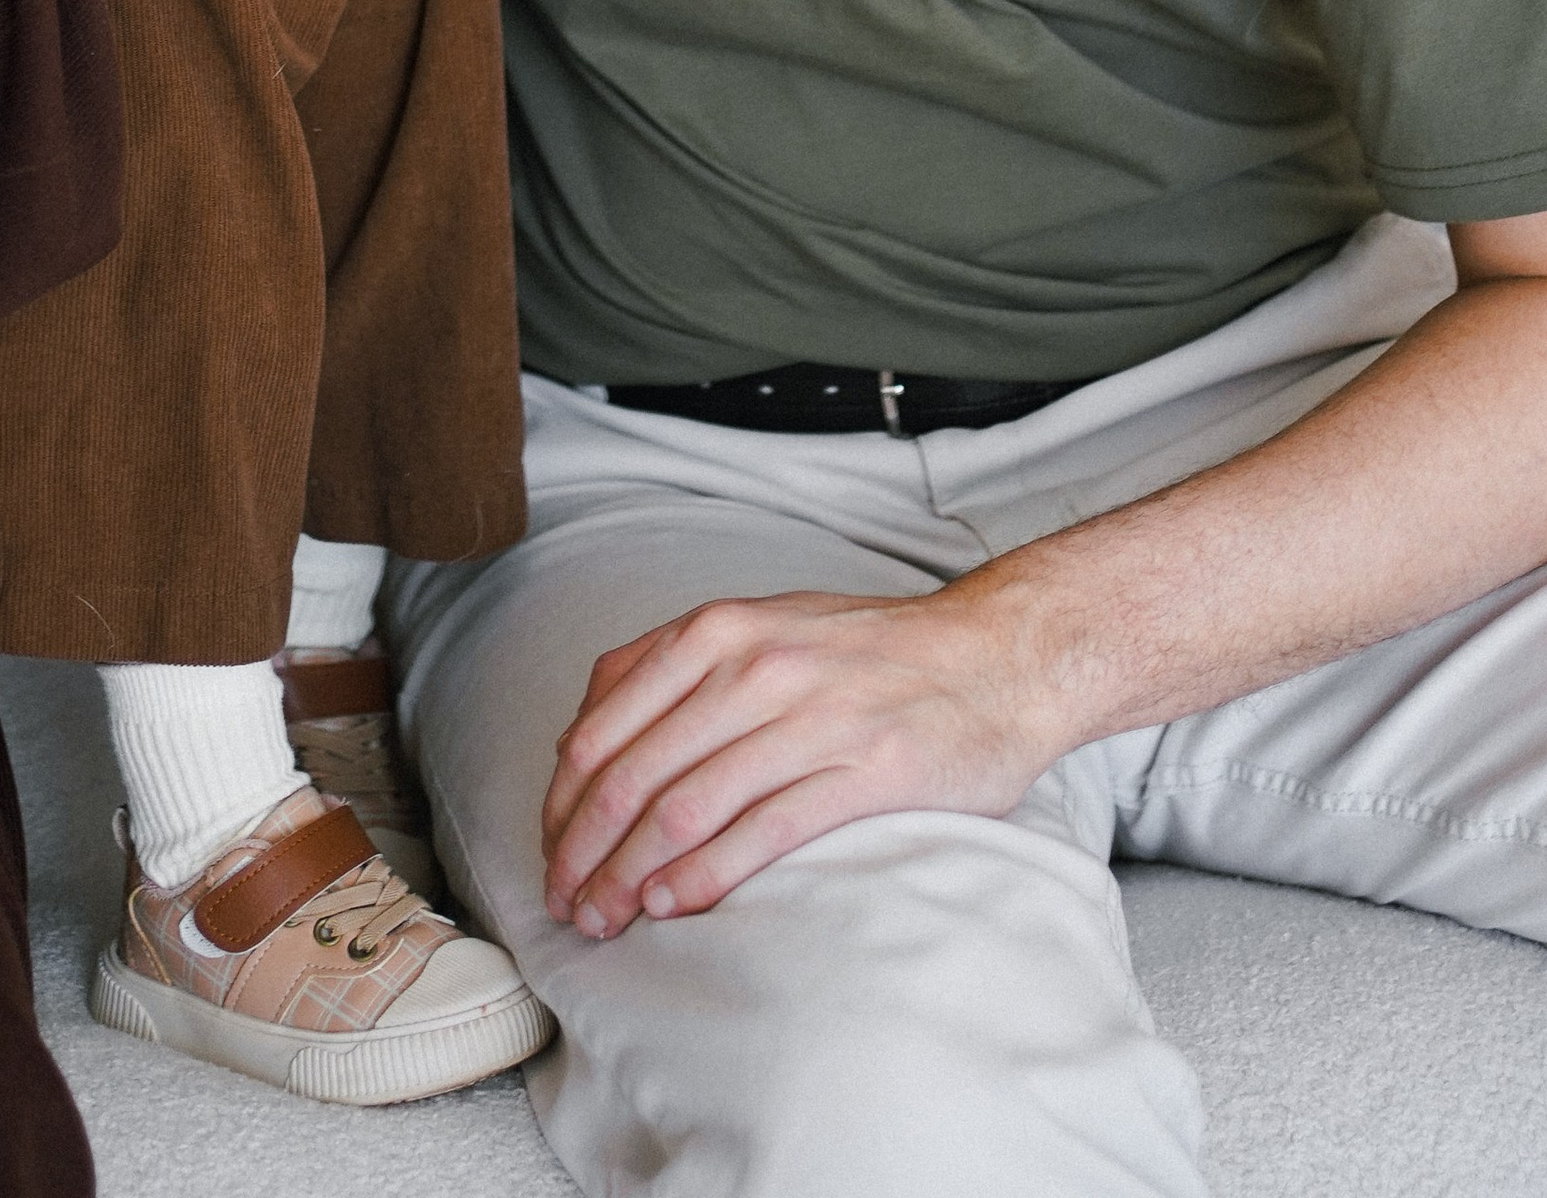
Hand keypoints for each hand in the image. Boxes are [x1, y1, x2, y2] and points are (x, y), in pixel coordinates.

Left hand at [540, 581, 1064, 937]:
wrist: (997, 655)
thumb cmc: (871, 652)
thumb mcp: (763, 625)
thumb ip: (679, 667)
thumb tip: (588, 731)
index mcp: (718, 631)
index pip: (604, 725)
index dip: (564, 800)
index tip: (549, 851)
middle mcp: (752, 666)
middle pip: (633, 774)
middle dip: (584, 850)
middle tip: (564, 905)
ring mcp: (808, 717)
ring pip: (685, 807)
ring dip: (630, 876)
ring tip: (604, 920)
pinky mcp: (862, 771)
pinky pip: (760, 831)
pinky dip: (704, 876)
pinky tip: (672, 906)